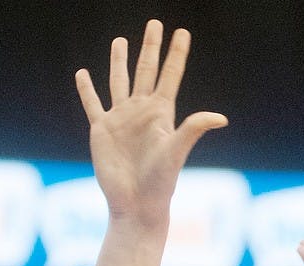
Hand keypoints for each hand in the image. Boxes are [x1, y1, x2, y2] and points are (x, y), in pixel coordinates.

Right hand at [76, 19, 226, 228]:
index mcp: (161, 113)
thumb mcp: (177, 151)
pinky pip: (92, 103)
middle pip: (146, 70)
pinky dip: (86, 88)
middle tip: (156, 23)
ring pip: (119, 81)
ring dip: (119, 61)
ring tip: (120, 41)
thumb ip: (194, 129)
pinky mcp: (102, 130)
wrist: (136, 205)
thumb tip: (221, 118)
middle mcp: (142, 112)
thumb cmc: (160, 182)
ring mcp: (121, 119)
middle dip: (150, 47)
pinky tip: (82, 74)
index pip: (170, 75)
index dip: (176, 53)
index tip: (182, 32)